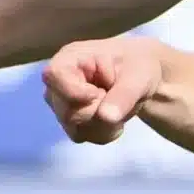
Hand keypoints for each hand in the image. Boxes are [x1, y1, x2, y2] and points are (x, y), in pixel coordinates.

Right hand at [46, 36, 163, 144]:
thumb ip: (123, 95)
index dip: (74, 91)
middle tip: (119, 98)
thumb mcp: (139, 76)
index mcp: (71, 58)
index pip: (54, 75)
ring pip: (74, 128)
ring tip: (118, 107)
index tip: (98, 93)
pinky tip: (114, 117)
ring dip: (103, 124)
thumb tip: (106, 117)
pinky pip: (82, 136)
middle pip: (66, 111)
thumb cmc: (137, 66)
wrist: (140, 78)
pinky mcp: (68, 121)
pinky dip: (103, 132)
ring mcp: (61, 103)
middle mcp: (59, 81)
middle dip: (98, 112)